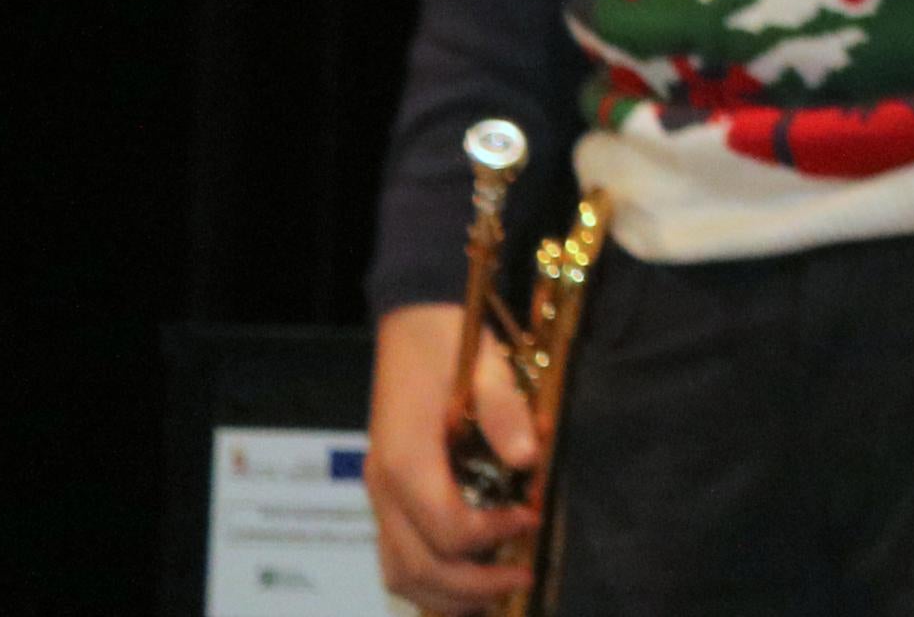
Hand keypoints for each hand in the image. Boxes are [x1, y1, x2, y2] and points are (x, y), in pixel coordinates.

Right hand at [365, 303, 539, 611]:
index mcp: (407, 461)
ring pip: (400, 574)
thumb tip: (529, 458)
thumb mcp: (488, 364)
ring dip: (447, 595)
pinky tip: (467, 580)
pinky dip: (428, 582)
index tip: (532, 517)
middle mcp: (384, 488)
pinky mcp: (387, 498)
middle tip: (523, 574)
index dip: (495, 535)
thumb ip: (506, 412)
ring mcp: (380, 496)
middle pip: (420, 568)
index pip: (448, 530)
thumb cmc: (452, 343)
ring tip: (496, 591)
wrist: (412, 324)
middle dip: (474, 584)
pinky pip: (396, 558)